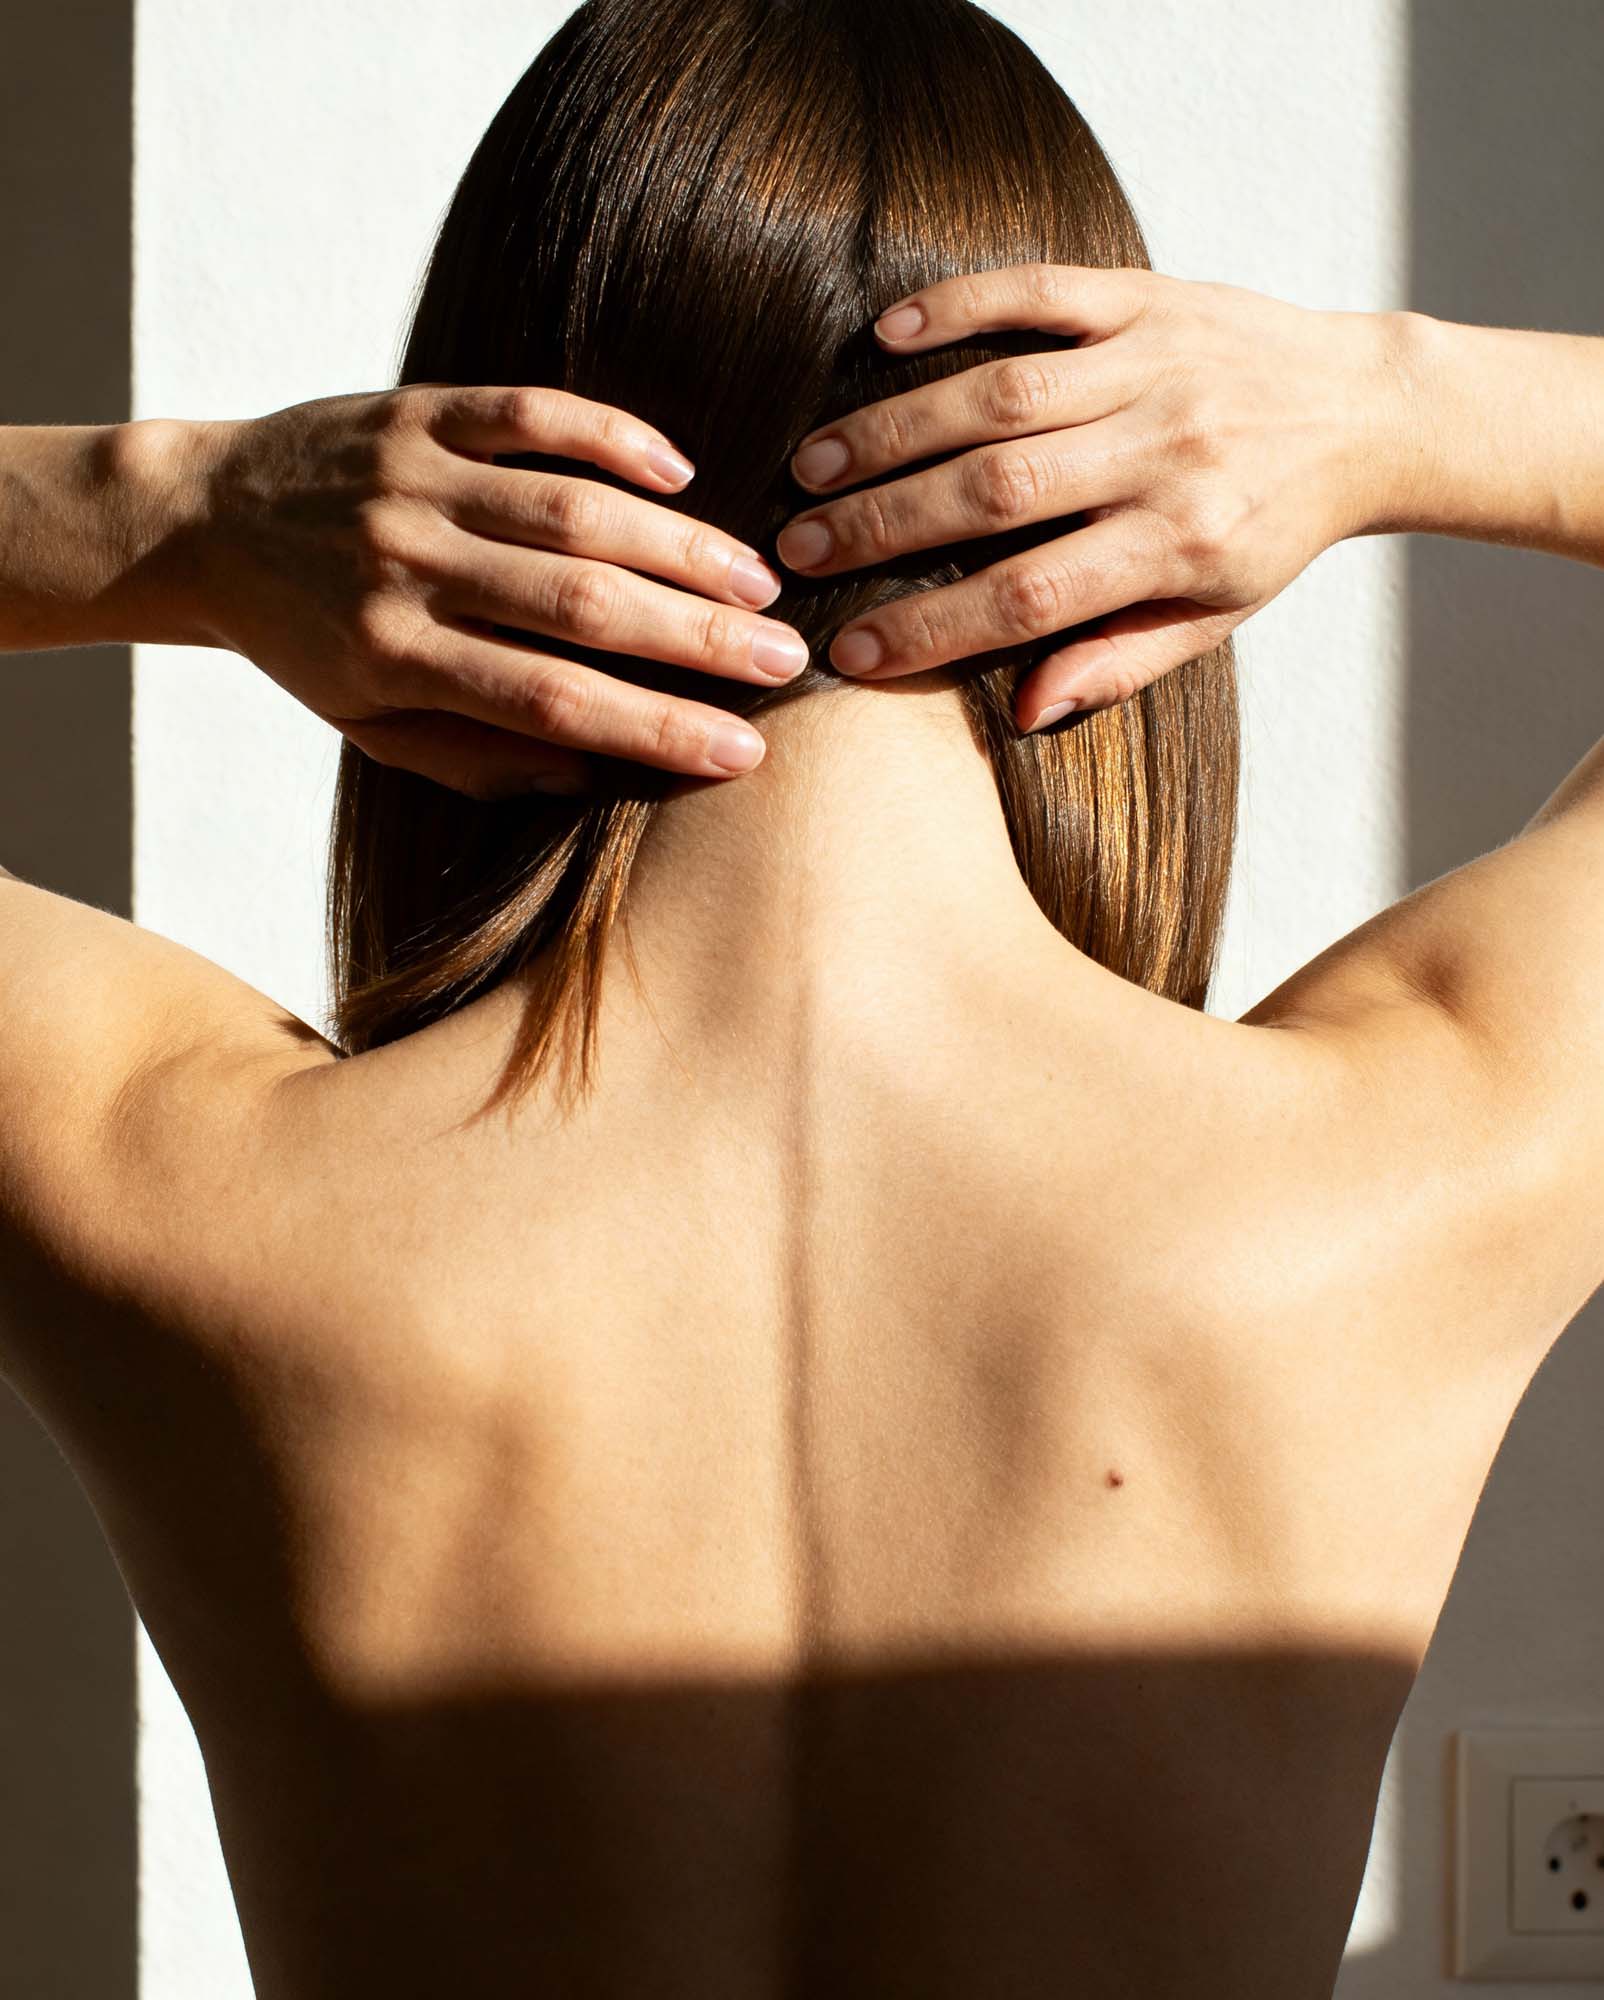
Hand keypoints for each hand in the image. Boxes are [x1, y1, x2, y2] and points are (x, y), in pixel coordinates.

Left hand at [150, 387, 807, 795]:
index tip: (743, 750)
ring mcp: (412, 479)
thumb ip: (479, 759)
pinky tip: (678, 476)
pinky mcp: (416, 409)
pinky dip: (613, 438)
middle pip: (581, 606)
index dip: (656, 727)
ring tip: (758, 582)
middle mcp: (407, 567)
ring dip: (680, 545)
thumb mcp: (373, 728)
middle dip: (697, 638)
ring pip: (573, 510)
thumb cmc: (309, 644)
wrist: (205, 521)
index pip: (554, 703)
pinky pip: (531, 413)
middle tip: (788, 661)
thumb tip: (597, 776)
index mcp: (398, 660)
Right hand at [776, 264, 1407, 727]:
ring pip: (1001, 394)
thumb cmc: (1272, 528)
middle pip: (997, 493)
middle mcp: (1163, 451)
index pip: (1031, 597)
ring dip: (895, 429)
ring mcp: (1154, 364)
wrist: (1366, 408)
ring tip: (814, 465)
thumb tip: (1023, 714)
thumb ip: (1119, 662)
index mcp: (1178, 544)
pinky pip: (1043, 292)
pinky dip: (960, 305)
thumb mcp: (1214, 613)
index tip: (850, 654)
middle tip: (795, 550)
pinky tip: (885, 332)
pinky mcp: (1148, 296)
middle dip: (885, 524)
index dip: (933, 628)